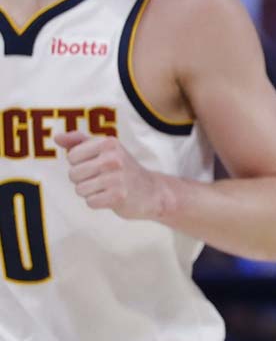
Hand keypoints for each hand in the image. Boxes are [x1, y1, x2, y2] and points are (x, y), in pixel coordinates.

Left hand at [54, 130, 176, 220]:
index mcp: (108, 142)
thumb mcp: (105, 149)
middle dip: (83, 180)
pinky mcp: (118, 196)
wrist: (153, 191)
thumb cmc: (122, 168)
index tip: (98, 164)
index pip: (71, 156)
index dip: (80, 164)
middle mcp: (113, 157)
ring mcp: (117, 177)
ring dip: (91, 192)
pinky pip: (90, 202)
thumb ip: (79, 141)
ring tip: (107, 188)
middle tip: (103, 179)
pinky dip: (98, 202)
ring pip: (80, 189)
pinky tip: (112, 197)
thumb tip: (57, 137)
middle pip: (73, 174)